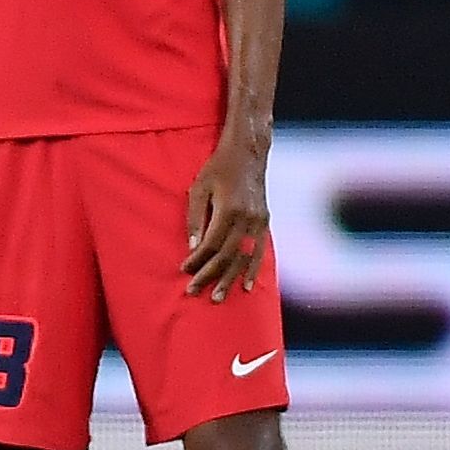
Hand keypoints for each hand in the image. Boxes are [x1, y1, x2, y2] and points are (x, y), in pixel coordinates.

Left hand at [181, 137, 271, 300]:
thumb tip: (192, 248)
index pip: (211, 244)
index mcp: (229, 210)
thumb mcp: (199, 188)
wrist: (249, 152)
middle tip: (194, 292)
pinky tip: (246, 285)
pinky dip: (252, 269)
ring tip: (218, 297)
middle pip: (228, 255)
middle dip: (210, 276)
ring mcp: (259, 221)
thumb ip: (195, 218)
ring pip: (244, 257)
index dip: (197, 260)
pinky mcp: (264, 221)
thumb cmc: (218, 168)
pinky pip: (259, 251)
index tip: (184, 270)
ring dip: (230, 279)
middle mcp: (247, 218)